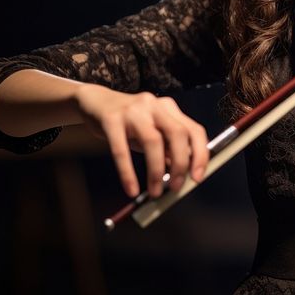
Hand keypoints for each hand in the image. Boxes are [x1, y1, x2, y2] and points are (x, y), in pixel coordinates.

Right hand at [74, 84, 209, 197]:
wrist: (94, 102)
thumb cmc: (128, 122)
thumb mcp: (152, 131)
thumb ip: (167, 148)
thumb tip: (183, 174)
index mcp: (169, 108)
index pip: (194, 130)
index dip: (200, 154)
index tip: (198, 178)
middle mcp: (155, 106)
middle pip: (177, 134)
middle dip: (181, 164)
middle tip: (176, 187)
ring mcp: (133, 111)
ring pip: (152, 141)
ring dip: (156, 171)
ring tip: (155, 192)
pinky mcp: (111, 119)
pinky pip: (121, 150)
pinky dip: (128, 173)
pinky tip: (131, 189)